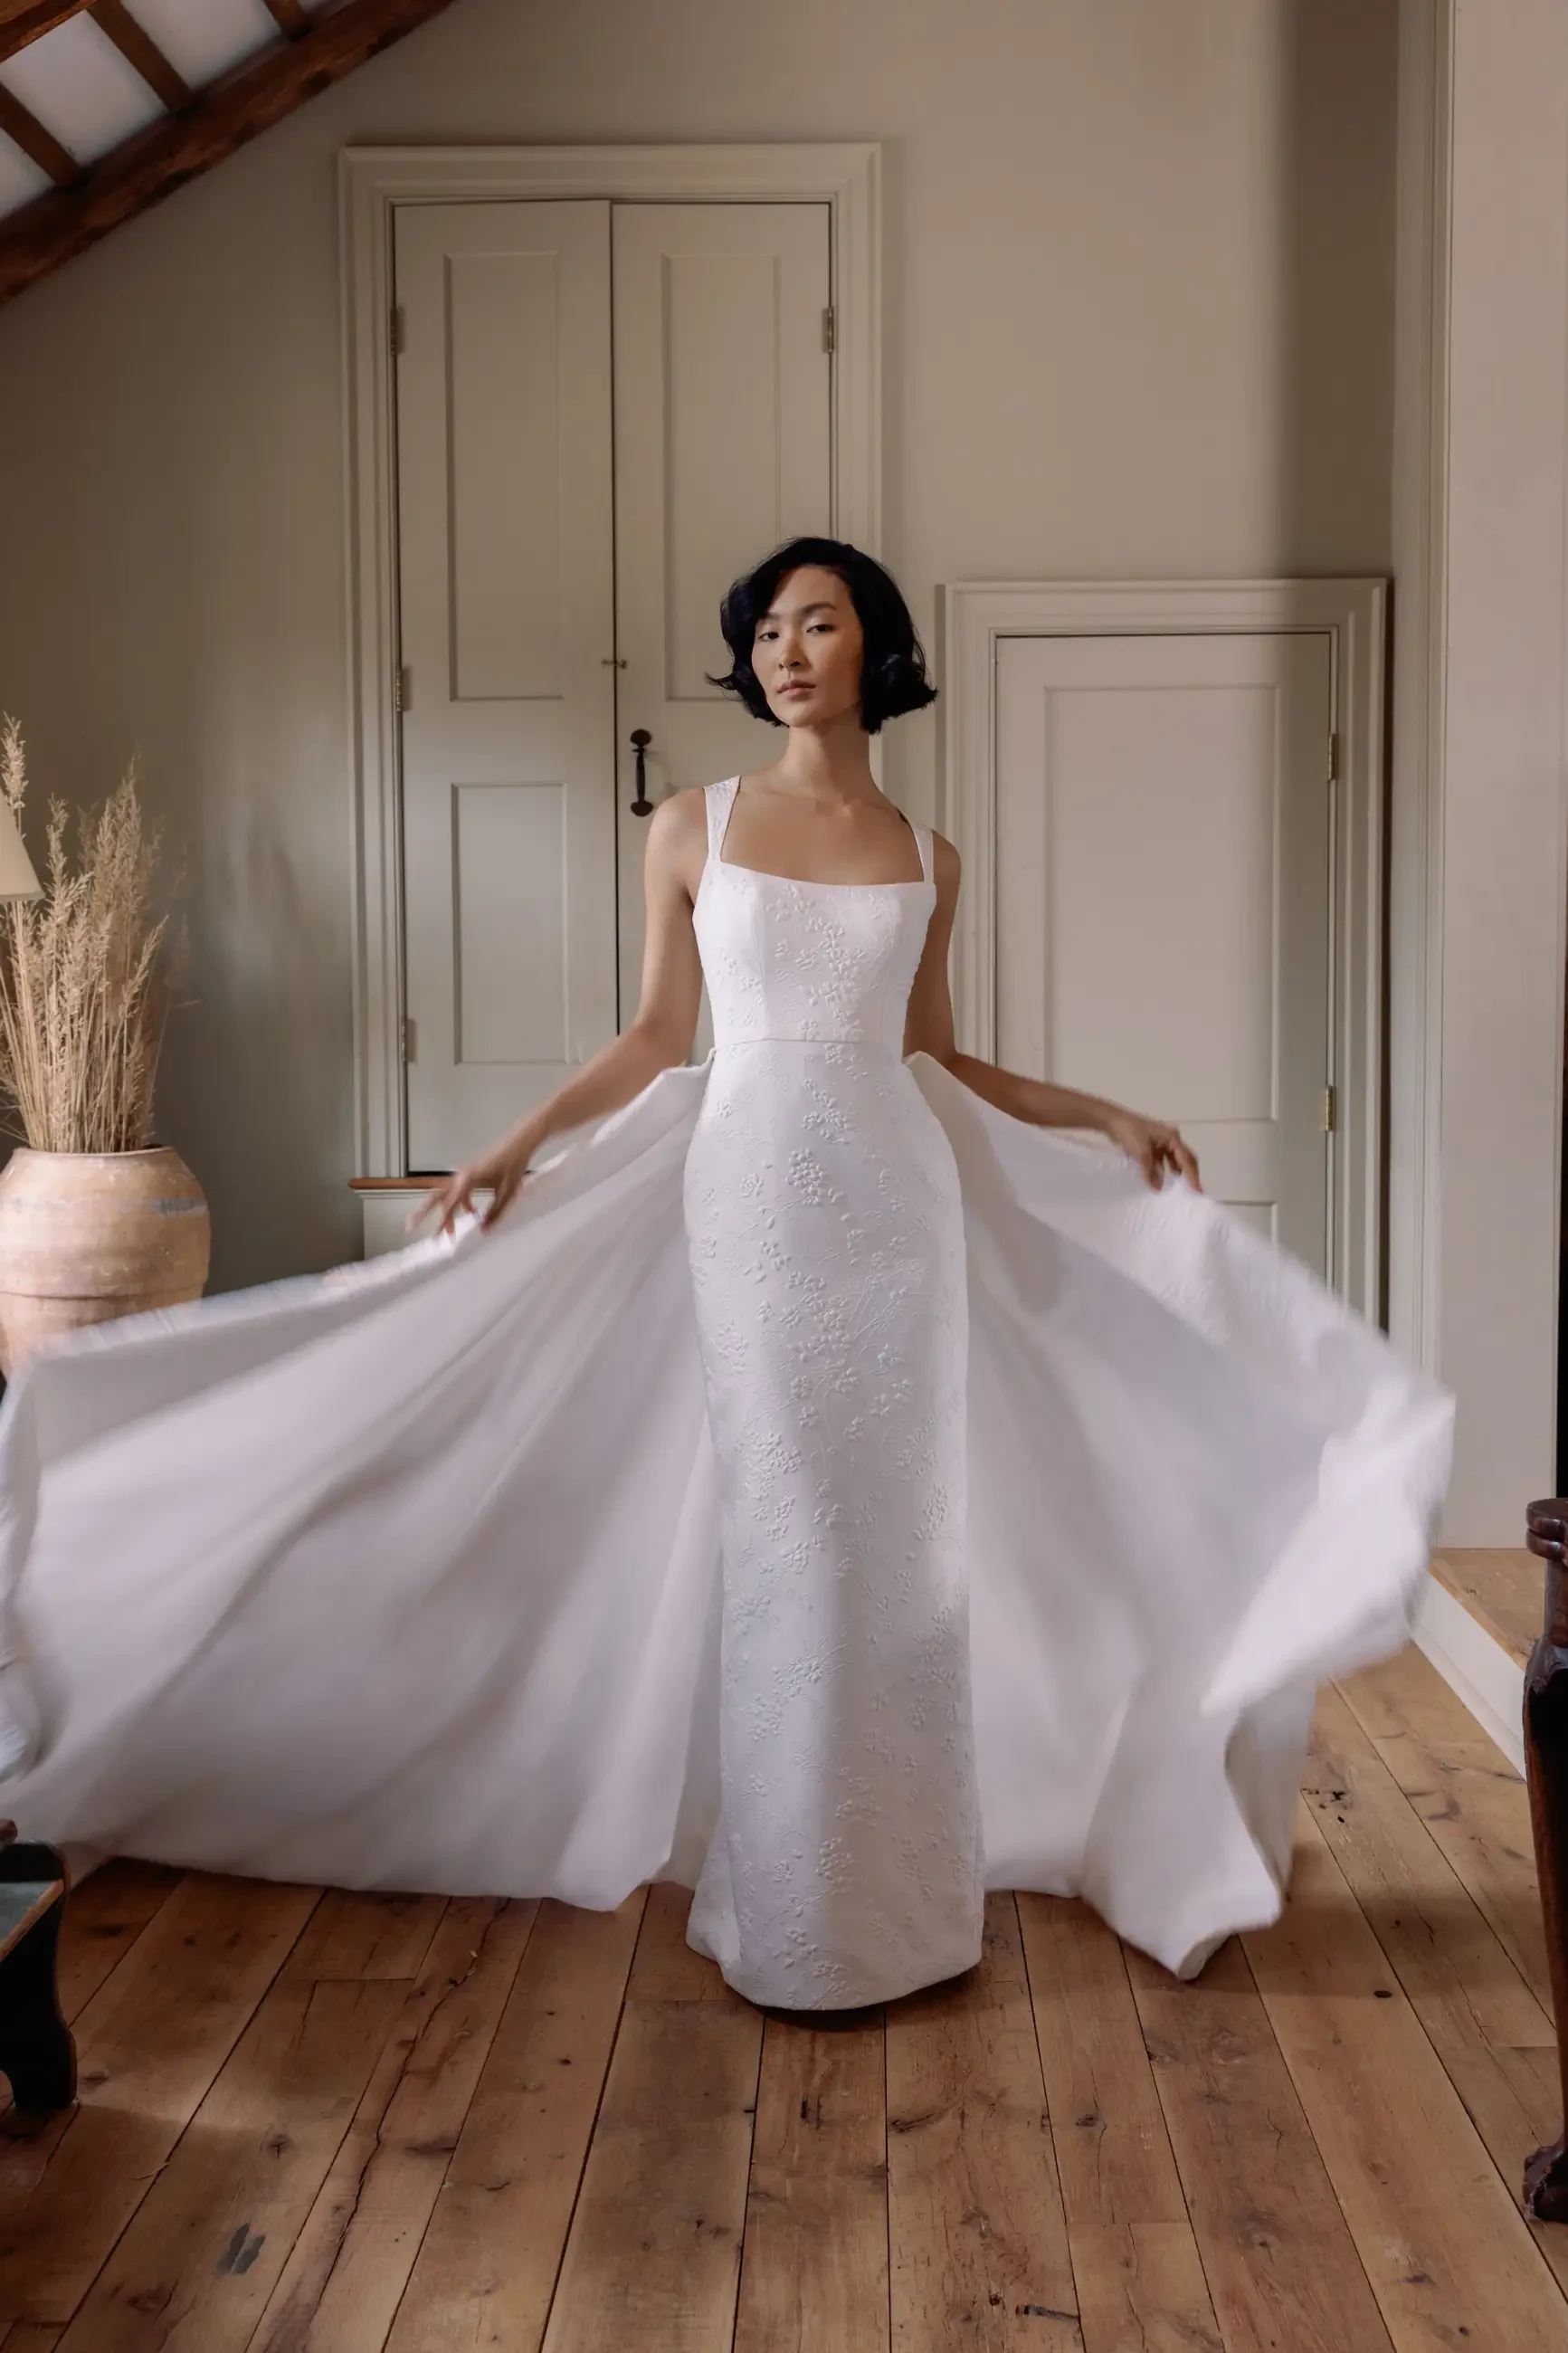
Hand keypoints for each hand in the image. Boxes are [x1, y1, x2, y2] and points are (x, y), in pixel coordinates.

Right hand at [410, 1132, 536, 1236]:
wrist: (518, 1143)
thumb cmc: (514, 1166)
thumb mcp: (507, 1193)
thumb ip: (495, 1212)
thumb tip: (482, 1230)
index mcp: (467, 1180)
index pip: (449, 1205)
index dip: (442, 1223)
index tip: (436, 1237)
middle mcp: (461, 1176)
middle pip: (436, 1196)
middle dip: (423, 1212)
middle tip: (410, 1227)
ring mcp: (464, 1174)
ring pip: (446, 1194)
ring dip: (444, 1212)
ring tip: (447, 1231)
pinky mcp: (470, 1173)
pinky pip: (458, 1190)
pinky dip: (460, 1203)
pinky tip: (471, 1212)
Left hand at [1102, 1108, 1200, 1191]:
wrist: (1113, 1121)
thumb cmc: (1130, 1132)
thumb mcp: (1141, 1153)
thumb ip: (1149, 1171)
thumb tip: (1157, 1189)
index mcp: (1172, 1138)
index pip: (1187, 1159)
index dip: (1192, 1175)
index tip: (1197, 1190)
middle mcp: (1171, 1139)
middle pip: (1185, 1159)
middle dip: (1190, 1174)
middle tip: (1193, 1192)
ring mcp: (1162, 1143)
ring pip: (1174, 1161)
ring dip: (1177, 1173)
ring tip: (1179, 1189)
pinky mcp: (1153, 1147)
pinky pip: (1163, 1161)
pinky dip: (1163, 1171)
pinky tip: (1160, 1181)